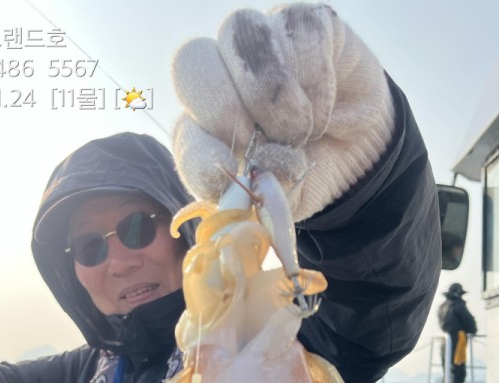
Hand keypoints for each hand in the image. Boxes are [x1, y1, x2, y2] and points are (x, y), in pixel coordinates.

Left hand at [171, 4, 394, 220]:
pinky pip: (297, 31)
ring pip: (240, 34)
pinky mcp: (307, 23)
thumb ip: (252, 194)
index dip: (198, 150)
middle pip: (191, 60)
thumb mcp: (274, 201)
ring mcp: (262, 42)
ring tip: (300, 134)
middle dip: (224, 108)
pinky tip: (324, 112)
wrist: (359, 158)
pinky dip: (314, 82)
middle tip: (261, 143)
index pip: (181, 123)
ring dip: (273, 96)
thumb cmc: (304, 177)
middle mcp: (224, 73)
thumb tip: (249, 167)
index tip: (228, 171)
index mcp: (204, 124)